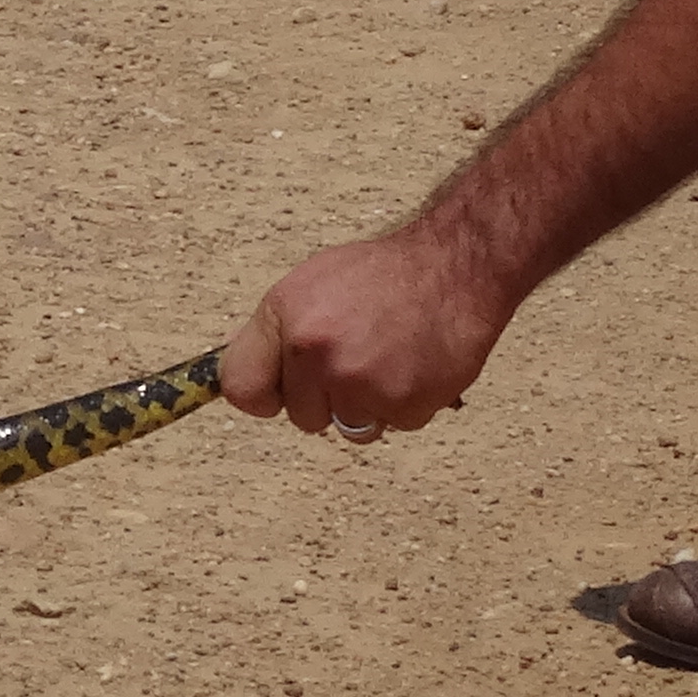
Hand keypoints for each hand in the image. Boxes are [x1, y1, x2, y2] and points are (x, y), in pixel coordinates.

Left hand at [223, 227, 514, 443]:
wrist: (455, 269)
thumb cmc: (381, 276)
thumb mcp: (307, 286)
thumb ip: (276, 336)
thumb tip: (244, 381)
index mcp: (288, 323)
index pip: (242, 388)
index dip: (263, 393)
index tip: (279, 389)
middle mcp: (319, 357)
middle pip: (302, 417)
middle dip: (324, 397)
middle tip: (356, 356)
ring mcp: (363, 386)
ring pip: (348, 427)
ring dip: (365, 405)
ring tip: (386, 358)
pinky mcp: (405, 406)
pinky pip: (392, 425)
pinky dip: (404, 404)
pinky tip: (414, 365)